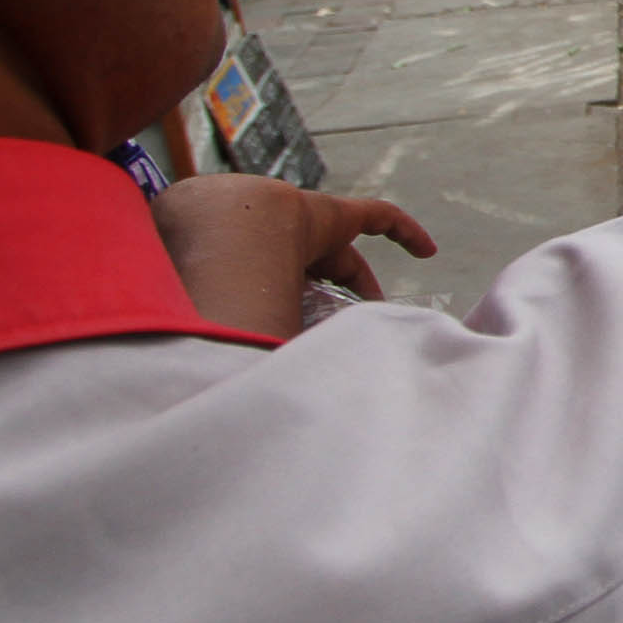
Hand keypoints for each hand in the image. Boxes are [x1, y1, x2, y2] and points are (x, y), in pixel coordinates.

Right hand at [149, 174, 436, 337]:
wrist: (210, 231)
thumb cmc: (194, 283)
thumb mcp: (204, 325)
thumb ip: (220, 354)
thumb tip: (229, 409)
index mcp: (238, 271)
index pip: (265, 289)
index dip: (284, 306)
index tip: (295, 330)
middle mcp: (268, 246)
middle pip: (306, 270)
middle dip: (324, 299)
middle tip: (338, 332)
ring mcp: (298, 225)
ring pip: (339, 252)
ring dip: (359, 280)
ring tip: (378, 310)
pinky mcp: (331, 213)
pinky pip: (376, 215)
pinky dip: (403, 228)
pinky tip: (428, 250)